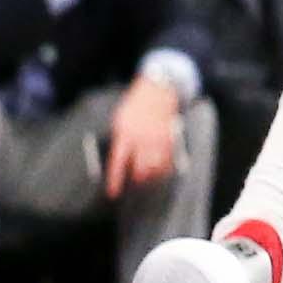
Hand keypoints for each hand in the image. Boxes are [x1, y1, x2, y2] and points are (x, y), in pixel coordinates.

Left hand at [103, 74, 180, 197]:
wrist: (157, 89)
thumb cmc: (136, 105)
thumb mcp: (120, 120)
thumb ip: (119, 140)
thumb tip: (118, 161)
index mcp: (125, 132)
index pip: (118, 162)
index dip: (115, 180)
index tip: (113, 193)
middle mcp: (142, 138)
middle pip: (140, 169)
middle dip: (137, 177)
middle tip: (135, 179)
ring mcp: (157, 138)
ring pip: (155, 167)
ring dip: (151, 174)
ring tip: (147, 175)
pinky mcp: (169, 138)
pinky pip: (167, 160)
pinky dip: (163, 168)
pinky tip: (159, 168)